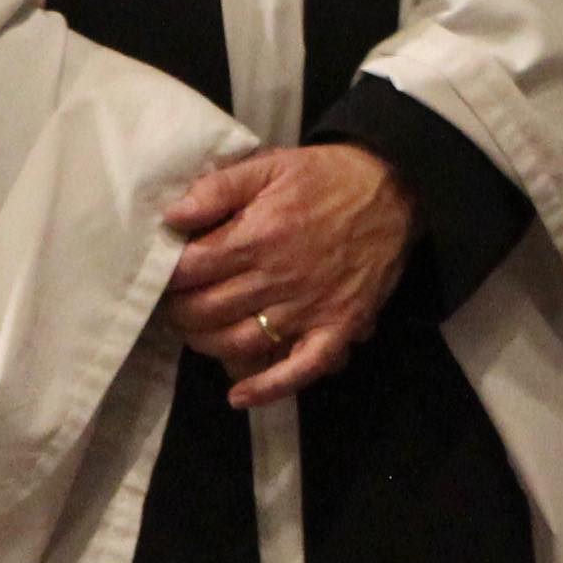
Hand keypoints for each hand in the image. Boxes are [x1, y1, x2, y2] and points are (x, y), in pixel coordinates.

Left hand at [161, 143, 414, 408]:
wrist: (396, 188)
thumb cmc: (326, 177)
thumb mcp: (270, 165)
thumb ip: (218, 187)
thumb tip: (170, 217)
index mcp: (258, 235)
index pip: (189, 271)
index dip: (167, 276)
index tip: (165, 273)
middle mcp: (279, 278)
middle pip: (206, 312)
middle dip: (179, 311)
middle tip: (177, 303)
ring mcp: (310, 308)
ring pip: (240, 344)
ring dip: (208, 345)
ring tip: (201, 332)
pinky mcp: (338, 327)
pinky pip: (302, 368)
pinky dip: (269, 388)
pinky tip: (241, 396)